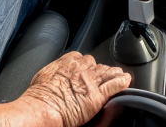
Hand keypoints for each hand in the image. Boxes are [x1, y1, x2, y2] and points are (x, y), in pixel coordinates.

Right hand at [16, 52, 131, 126]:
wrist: (44, 107)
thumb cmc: (39, 96)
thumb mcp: (43, 76)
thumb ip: (52, 71)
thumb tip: (51, 76)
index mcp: (67, 62)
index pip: (81, 58)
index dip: (85, 64)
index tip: (86, 68)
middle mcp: (81, 68)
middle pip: (96, 64)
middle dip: (99, 69)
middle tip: (103, 74)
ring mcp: (91, 81)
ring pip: (108, 72)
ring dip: (113, 74)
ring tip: (119, 75)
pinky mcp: (98, 95)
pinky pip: (114, 85)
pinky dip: (122, 82)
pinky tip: (126, 81)